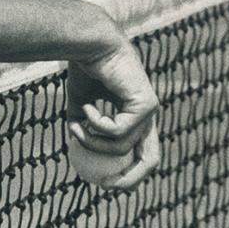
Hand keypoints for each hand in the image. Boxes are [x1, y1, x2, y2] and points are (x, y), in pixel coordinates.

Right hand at [67, 40, 159, 188]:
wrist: (90, 43)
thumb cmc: (84, 68)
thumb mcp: (80, 103)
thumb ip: (83, 126)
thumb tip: (79, 150)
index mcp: (136, 116)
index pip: (141, 153)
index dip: (127, 173)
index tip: (104, 183)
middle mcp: (148, 115)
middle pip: (150, 160)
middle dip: (130, 179)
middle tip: (105, 185)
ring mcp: (150, 110)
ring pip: (122, 147)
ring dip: (93, 142)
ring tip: (78, 124)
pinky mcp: (147, 104)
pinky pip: (118, 132)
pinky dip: (96, 125)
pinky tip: (88, 106)